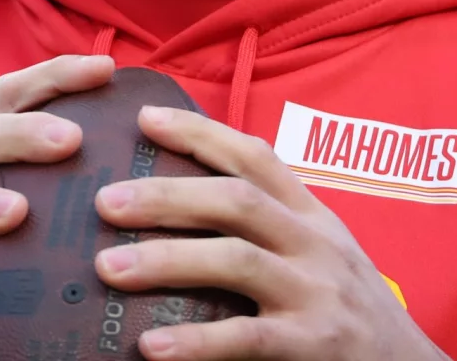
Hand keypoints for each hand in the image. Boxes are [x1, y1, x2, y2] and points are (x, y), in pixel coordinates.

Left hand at [91, 105, 446, 360]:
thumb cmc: (350, 310)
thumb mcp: (320, 252)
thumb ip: (270, 226)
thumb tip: (181, 205)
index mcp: (312, 215)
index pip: (255, 156)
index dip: (200, 133)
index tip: (144, 118)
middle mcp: (315, 244)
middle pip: (235, 201)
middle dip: (166, 195)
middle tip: (106, 200)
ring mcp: (316, 293)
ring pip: (236, 260)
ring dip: (167, 259)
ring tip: (109, 266)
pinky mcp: (314, 346)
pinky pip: (248, 338)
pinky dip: (196, 342)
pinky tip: (151, 346)